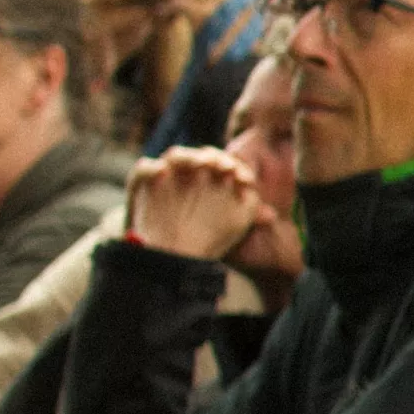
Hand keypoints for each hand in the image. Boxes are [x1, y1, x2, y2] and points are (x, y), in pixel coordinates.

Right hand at [124, 146, 269, 260]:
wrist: (170, 257)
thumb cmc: (205, 239)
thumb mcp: (233, 226)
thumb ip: (249, 214)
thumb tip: (271, 216)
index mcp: (212, 178)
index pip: (224, 163)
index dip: (236, 168)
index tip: (244, 180)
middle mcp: (190, 174)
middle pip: (202, 156)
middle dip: (215, 158)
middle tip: (226, 167)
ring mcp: (167, 176)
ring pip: (177, 156)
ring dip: (190, 157)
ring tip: (203, 164)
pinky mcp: (142, 183)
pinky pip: (145, 168)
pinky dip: (152, 168)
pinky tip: (162, 173)